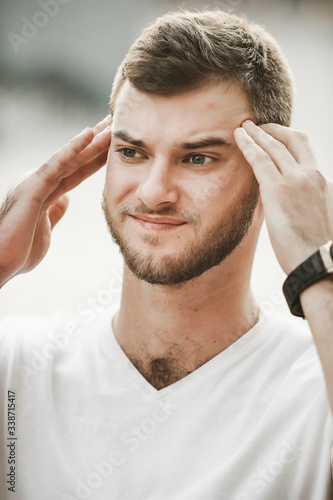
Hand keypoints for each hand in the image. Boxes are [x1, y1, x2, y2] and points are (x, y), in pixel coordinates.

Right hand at [0, 115, 111, 287]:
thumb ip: (55, 211)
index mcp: (45, 191)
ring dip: (93, 140)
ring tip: (111, 123)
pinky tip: (89, 133)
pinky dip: (72, 149)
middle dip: (98, 141)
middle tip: (117, 123)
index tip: (114, 145)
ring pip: (71, 157)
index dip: (96, 157)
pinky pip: (56, 165)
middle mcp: (40, 181)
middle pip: (76, 159)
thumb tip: (65, 198)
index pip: (77, 170)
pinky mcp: (32, 188)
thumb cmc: (17, 250)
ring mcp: (35, 182)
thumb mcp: (45, 228)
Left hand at [234, 120, 332, 274]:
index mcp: (322, 181)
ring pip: (274, 147)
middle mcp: (311, 175)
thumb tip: (288, 203)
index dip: (288, 139)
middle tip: (257, 125)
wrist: (318, 263)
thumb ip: (304, 202)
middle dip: (272, 129)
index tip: (275, 136)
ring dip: (257, 133)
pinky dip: (248, 145)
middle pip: (292, 140)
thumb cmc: (316, 250)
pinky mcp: (278, 190)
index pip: (304, 150)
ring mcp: (296, 180)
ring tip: (244, 126)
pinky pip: (260, 160)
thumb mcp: (316, 218)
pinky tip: (238, 138)